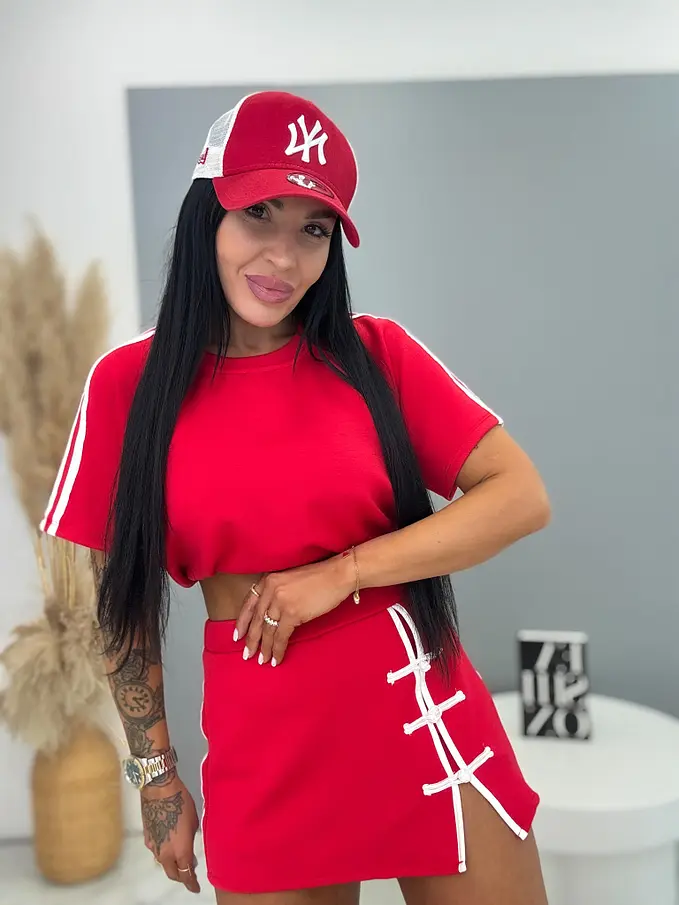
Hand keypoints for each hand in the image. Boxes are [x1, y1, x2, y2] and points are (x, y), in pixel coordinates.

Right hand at [142, 775, 200, 894]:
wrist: (159, 790)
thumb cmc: (181, 803)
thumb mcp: (194, 822)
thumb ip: (191, 839)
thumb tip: (189, 844)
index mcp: (180, 851)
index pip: (186, 875)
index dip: (191, 883)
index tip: (195, 887)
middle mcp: (165, 853)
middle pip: (173, 873)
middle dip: (181, 876)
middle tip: (188, 874)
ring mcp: (154, 847)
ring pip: (163, 862)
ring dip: (171, 862)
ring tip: (179, 855)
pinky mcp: (146, 838)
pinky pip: (156, 850)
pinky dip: (163, 850)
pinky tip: (168, 842)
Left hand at [235, 553, 355, 666]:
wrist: (338, 574)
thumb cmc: (319, 577)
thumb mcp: (290, 579)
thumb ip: (278, 593)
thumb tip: (272, 616)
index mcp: (269, 580)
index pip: (249, 604)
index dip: (242, 622)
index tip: (237, 636)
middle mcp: (271, 589)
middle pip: (256, 620)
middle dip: (251, 640)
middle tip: (247, 654)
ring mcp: (281, 601)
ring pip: (267, 630)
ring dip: (264, 648)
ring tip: (262, 660)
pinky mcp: (292, 613)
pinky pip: (281, 636)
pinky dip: (278, 650)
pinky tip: (276, 659)